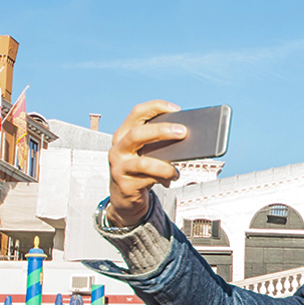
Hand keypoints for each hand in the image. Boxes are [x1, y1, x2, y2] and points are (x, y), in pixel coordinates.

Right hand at [106, 100, 183, 226]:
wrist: (125, 198)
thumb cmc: (139, 170)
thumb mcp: (145, 153)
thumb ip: (158, 143)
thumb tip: (184, 137)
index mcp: (123, 134)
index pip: (137, 113)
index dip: (156, 107)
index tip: (175, 109)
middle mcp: (118, 148)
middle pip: (137, 133)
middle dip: (162, 131)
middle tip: (183, 132)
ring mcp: (119, 167)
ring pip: (144, 163)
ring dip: (165, 166)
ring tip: (176, 171)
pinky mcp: (125, 185)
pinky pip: (148, 180)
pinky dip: (163, 179)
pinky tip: (170, 179)